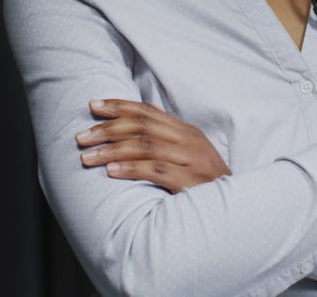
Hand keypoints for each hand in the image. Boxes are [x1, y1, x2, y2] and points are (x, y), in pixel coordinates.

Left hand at [75, 99, 231, 193]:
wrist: (235, 210)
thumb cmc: (204, 184)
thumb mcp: (188, 156)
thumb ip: (164, 142)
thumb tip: (128, 132)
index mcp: (186, 131)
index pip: (148, 111)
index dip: (119, 106)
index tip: (93, 105)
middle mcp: (189, 141)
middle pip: (142, 126)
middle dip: (107, 129)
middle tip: (81, 137)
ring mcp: (191, 160)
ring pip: (145, 146)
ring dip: (111, 150)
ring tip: (88, 157)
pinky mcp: (191, 181)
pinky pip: (155, 171)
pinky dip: (131, 169)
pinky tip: (111, 172)